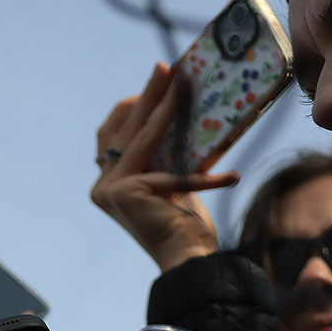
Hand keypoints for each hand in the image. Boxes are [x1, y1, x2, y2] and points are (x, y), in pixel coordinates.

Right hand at [91, 61, 236, 270]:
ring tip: (181, 85)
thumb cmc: (184, 224)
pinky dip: (204, 175)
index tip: (156, 82)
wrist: (186, 262)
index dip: (131, 106)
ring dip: (164, 108)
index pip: (111, 134)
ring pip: (140, 138)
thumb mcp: (171, 181)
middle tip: (165, 67)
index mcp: (107, 182)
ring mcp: (110, 190)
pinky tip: (230, 176)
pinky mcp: (128, 193)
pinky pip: (172, 172)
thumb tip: (178, 116)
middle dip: (147, 94)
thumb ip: (164, 157)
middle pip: (124, 129)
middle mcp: (102, 185)